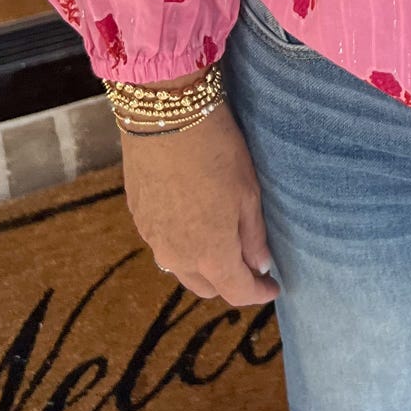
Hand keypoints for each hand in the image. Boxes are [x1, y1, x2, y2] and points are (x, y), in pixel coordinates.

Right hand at [120, 91, 278, 306]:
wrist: (166, 117)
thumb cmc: (217, 152)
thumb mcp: (248, 193)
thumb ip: (253, 236)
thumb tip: (260, 265)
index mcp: (210, 255)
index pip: (237, 292)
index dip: (258, 293)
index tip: (273, 286)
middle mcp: (177, 257)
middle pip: (207, 288)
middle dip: (230, 282)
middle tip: (250, 263)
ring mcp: (152, 239)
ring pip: (181, 269)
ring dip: (203, 266)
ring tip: (222, 244)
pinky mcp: (138, 219)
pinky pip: (163, 246)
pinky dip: (182, 245)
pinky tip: (194, 222)